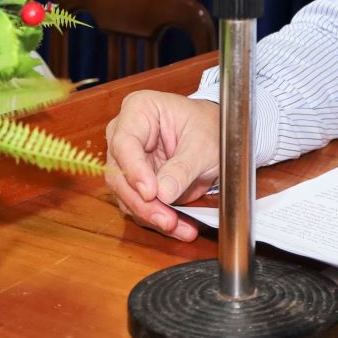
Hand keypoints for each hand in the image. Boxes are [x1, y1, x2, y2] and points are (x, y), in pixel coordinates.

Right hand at [103, 91, 220, 240]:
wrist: (217, 135)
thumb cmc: (209, 126)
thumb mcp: (204, 144)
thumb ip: (184, 167)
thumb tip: (163, 193)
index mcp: (138, 110)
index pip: (124, 143)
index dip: (134, 171)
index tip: (151, 193)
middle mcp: (125, 134)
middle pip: (120, 175)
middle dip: (143, 203)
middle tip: (167, 219)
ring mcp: (128, 161)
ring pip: (127, 196)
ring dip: (151, 216)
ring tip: (178, 226)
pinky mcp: (136, 183)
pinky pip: (140, 206)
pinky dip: (158, 219)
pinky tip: (179, 227)